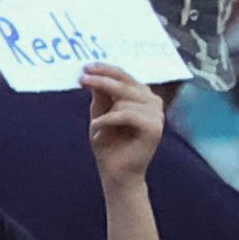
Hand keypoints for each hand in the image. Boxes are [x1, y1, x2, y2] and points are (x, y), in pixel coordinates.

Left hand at [82, 62, 165, 189]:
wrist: (115, 172)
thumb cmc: (108, 143)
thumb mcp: (100, 113)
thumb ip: (101, 95)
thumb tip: (94, 73)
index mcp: (142, 96)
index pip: (124, 76)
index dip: (105, 70)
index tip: (86, 67)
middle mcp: (153, 103)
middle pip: (124, 84)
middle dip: (101, 80)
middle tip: (82, 79)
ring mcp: (156, 115)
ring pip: (124, 100)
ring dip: (105, 113)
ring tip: (99, 127)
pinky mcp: (155, 128)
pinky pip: (126, 114)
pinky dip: (108, 120)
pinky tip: (98, 128)